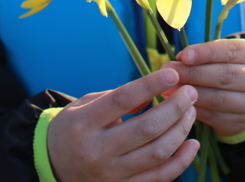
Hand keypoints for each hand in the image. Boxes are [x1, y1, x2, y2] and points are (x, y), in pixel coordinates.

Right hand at [47, 68, 199, 181]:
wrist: (52, 165)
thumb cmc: (73, 127)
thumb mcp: (85, 105)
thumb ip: (117, 98)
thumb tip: (153, 93)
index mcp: (84, 123)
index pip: (122, 100)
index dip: (149, 85)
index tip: (171, 74)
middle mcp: (97, 150)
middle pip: (145, 129)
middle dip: (174, 108)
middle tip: (190, 92)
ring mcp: (111, 173)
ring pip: (157, 153)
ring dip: (181, 131)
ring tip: (190, 112)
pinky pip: (159, 178)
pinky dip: (181, 162)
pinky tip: (192, 144)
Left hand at [165, 39, 244, 137]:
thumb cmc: (231, 64)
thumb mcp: (226, 52)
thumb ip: (207, 53)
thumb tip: (180, 59)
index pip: (231, 51)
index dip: (205, 53)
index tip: (183, 55)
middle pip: (225, 76)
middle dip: (193, 74)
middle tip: (169, 72)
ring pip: (219, 99)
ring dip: (190, 94)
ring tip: (169, 88)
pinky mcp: (243, 123)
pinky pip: (214, 117)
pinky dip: (194, 109)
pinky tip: (178, 104)